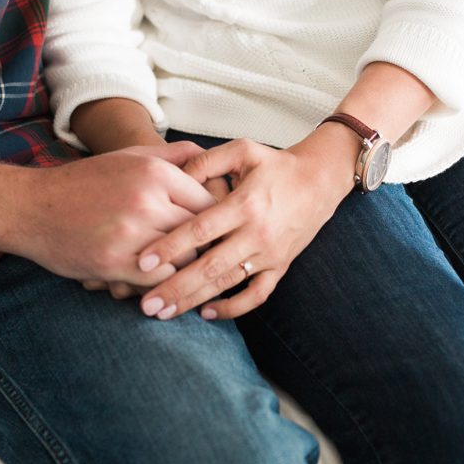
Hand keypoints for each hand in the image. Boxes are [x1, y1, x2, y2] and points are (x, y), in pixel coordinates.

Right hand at [0, 142, 215, 285]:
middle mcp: (147, 200)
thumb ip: (172, 155)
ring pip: (184, 259)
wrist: (32, 207)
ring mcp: (131, 233)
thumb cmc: (84, 182)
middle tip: (222, 263)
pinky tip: (168, 291)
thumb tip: (208, 156)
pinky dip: (166, 285)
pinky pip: (158, 280)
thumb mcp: (128, 157)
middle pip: (201, 232)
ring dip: (190, 271)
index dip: (220, 222)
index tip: (225, 236)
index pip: (209, 202)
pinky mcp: (114, 262)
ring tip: (200, 281)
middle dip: (211, 249)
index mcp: (155, 173)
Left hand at [134, 125, 360, 319]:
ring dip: (195, 301)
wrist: (320, 181)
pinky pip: (257, 295)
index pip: (201, 229)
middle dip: (176, 287)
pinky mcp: (280, 266)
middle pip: (210, 266)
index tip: (143, 261)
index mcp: (245, 204)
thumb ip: (206, 161)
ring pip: (228, 284)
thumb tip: (172, 178)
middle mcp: (257, 233)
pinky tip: (208, 312)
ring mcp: (270, 254)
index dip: (171, 246)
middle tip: (147, 305)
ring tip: (165, 313)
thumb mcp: (243, 150)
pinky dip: (234, 308)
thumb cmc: (276, 164)